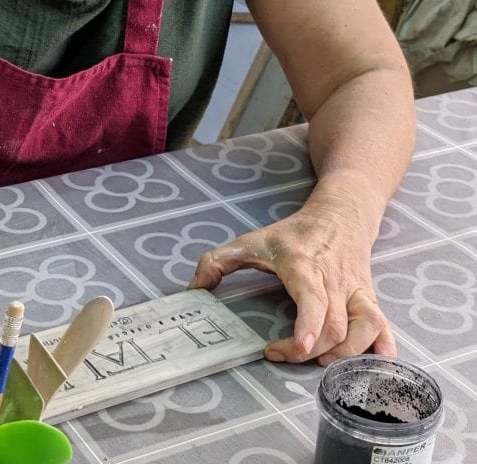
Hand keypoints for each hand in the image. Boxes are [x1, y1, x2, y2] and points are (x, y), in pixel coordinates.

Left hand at [187, 193, 394, 364]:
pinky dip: (381, 348)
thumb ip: (216, 262)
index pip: (313, 298)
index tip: (299, 346)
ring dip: (347, 353)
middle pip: (334, 324)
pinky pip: (383, 326)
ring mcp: (355, 290)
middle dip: (313, 350)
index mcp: (302, 264)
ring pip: (365, 328)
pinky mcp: (369, 298)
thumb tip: (194, 290)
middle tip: (284, 354)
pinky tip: (371, 362)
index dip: (308, 325)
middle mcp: (333, 279)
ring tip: (319, 360)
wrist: (340, 214)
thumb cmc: (291, 234)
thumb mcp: (250, 240)